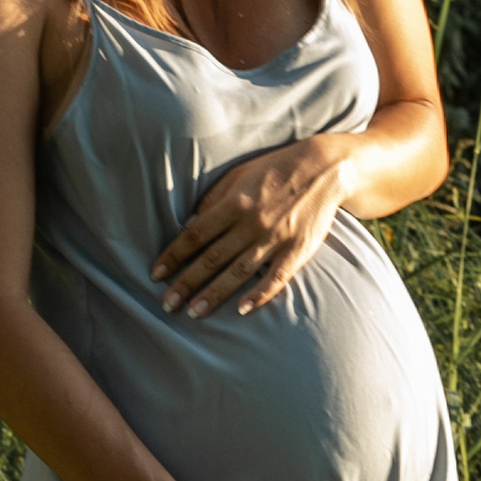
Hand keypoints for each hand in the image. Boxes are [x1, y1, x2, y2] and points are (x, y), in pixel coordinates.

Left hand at [154, 139, 348, 319]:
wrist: (324, 168)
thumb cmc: (274, 170)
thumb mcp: (238, 175)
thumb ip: (213, 200)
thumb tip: (189, 225)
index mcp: (234, 203)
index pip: (196, 235)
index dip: (174, 256)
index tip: (156, 274)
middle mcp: (252, 222)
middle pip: (212, 258)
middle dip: (187, 283)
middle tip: (167, 304)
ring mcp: (276, 238)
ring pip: (238, 272)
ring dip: (214, 294)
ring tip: (194, 312)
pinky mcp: (298, 249)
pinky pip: (276, 277)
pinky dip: (259, 294)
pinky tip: (242, 309)